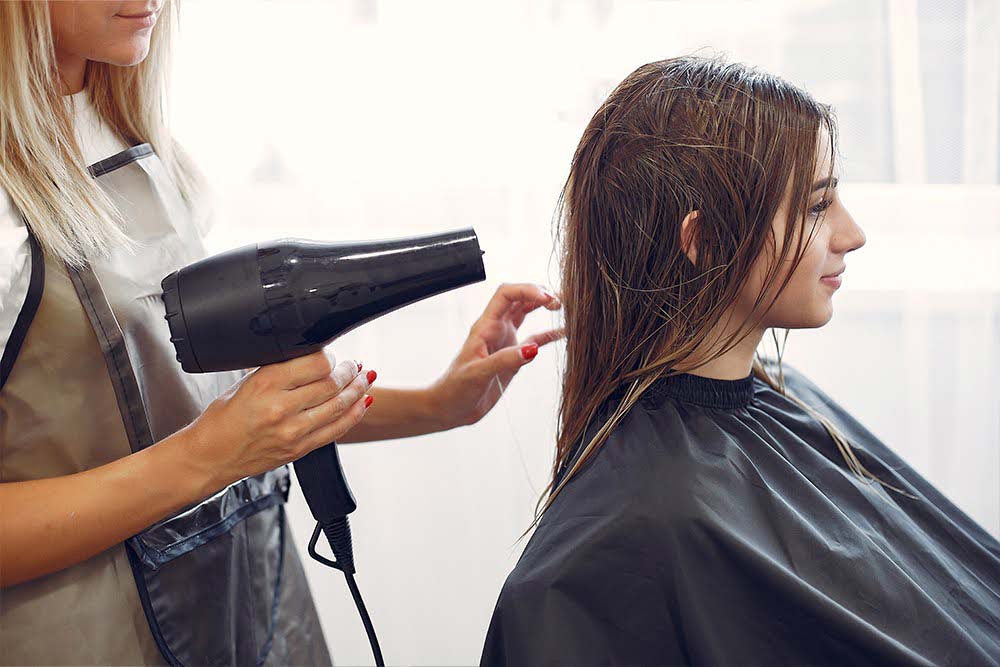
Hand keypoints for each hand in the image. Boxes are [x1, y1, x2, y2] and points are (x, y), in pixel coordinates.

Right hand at [186, 350, 376, 487]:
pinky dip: (354, 414)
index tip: (332, 354)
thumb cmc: (222, 418)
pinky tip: (363, 402)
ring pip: (339, 406)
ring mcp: (293, 431)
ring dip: (358, 390)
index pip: (316, 363)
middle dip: (350, 371)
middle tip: (355, 365)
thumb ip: (278, 370)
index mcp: (265, 384)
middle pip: (332, 384)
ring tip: (365, 379)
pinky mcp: (299, 449)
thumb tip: (311, 357)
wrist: (210, 457)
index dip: (331, 357)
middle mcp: (281, 407)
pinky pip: (337, 430)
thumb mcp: (245, 383)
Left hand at [427, 283, 563, 428]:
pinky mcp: (512, 356)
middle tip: (559, 302)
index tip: (546, 298)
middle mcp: (496, 329)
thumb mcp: (477, 374)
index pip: (506, 294)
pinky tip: (563, 332)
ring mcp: (505, 341)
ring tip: (563, 305)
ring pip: (526, 313)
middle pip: (519, 298)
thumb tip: (532, 349)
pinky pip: (534, 339)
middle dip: (539, 293)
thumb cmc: (455, 389)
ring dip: (543, 306)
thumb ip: (504, 360)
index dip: (527, 290)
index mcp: (485, 327)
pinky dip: (548, 334)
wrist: (450, 408)